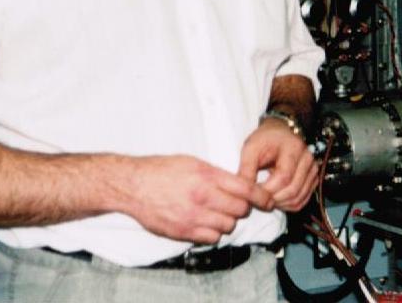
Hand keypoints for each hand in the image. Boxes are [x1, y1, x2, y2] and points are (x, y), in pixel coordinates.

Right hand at [117, 154, 272, 244]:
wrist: (133, 186)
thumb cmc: (161, 170)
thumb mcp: (193, 162)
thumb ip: (217, 174)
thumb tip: (238, 183)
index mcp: (207, 176)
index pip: (246, 190)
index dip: (261, 197)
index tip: (267, 200)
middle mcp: (202, 197)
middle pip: (240, 210)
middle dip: (243, 208)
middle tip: (238, 204)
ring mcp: (192, 217)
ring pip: (228, 226)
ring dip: (229, 221)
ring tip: (221, 213)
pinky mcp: (183, 232)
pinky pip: (212, 238)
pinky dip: (215, 233)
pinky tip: (209, 224)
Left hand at [238, 117, 319, 212]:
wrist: (281, 132)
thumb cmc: (265, 139)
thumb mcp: (251, 148)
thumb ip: (246, 169)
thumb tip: (243, 193)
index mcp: (293, 148)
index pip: (283, 178)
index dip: (266, 191)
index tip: (250, 194)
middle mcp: (307, 160)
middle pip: (292, 190)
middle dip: (271, 200)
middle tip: (255, 200)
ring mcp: (312, 170)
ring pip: (297, 199)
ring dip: (279, 204)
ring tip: (263, 199)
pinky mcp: (312, 179)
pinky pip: (301, 200)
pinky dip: (287, 205)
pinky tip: (275, 200)